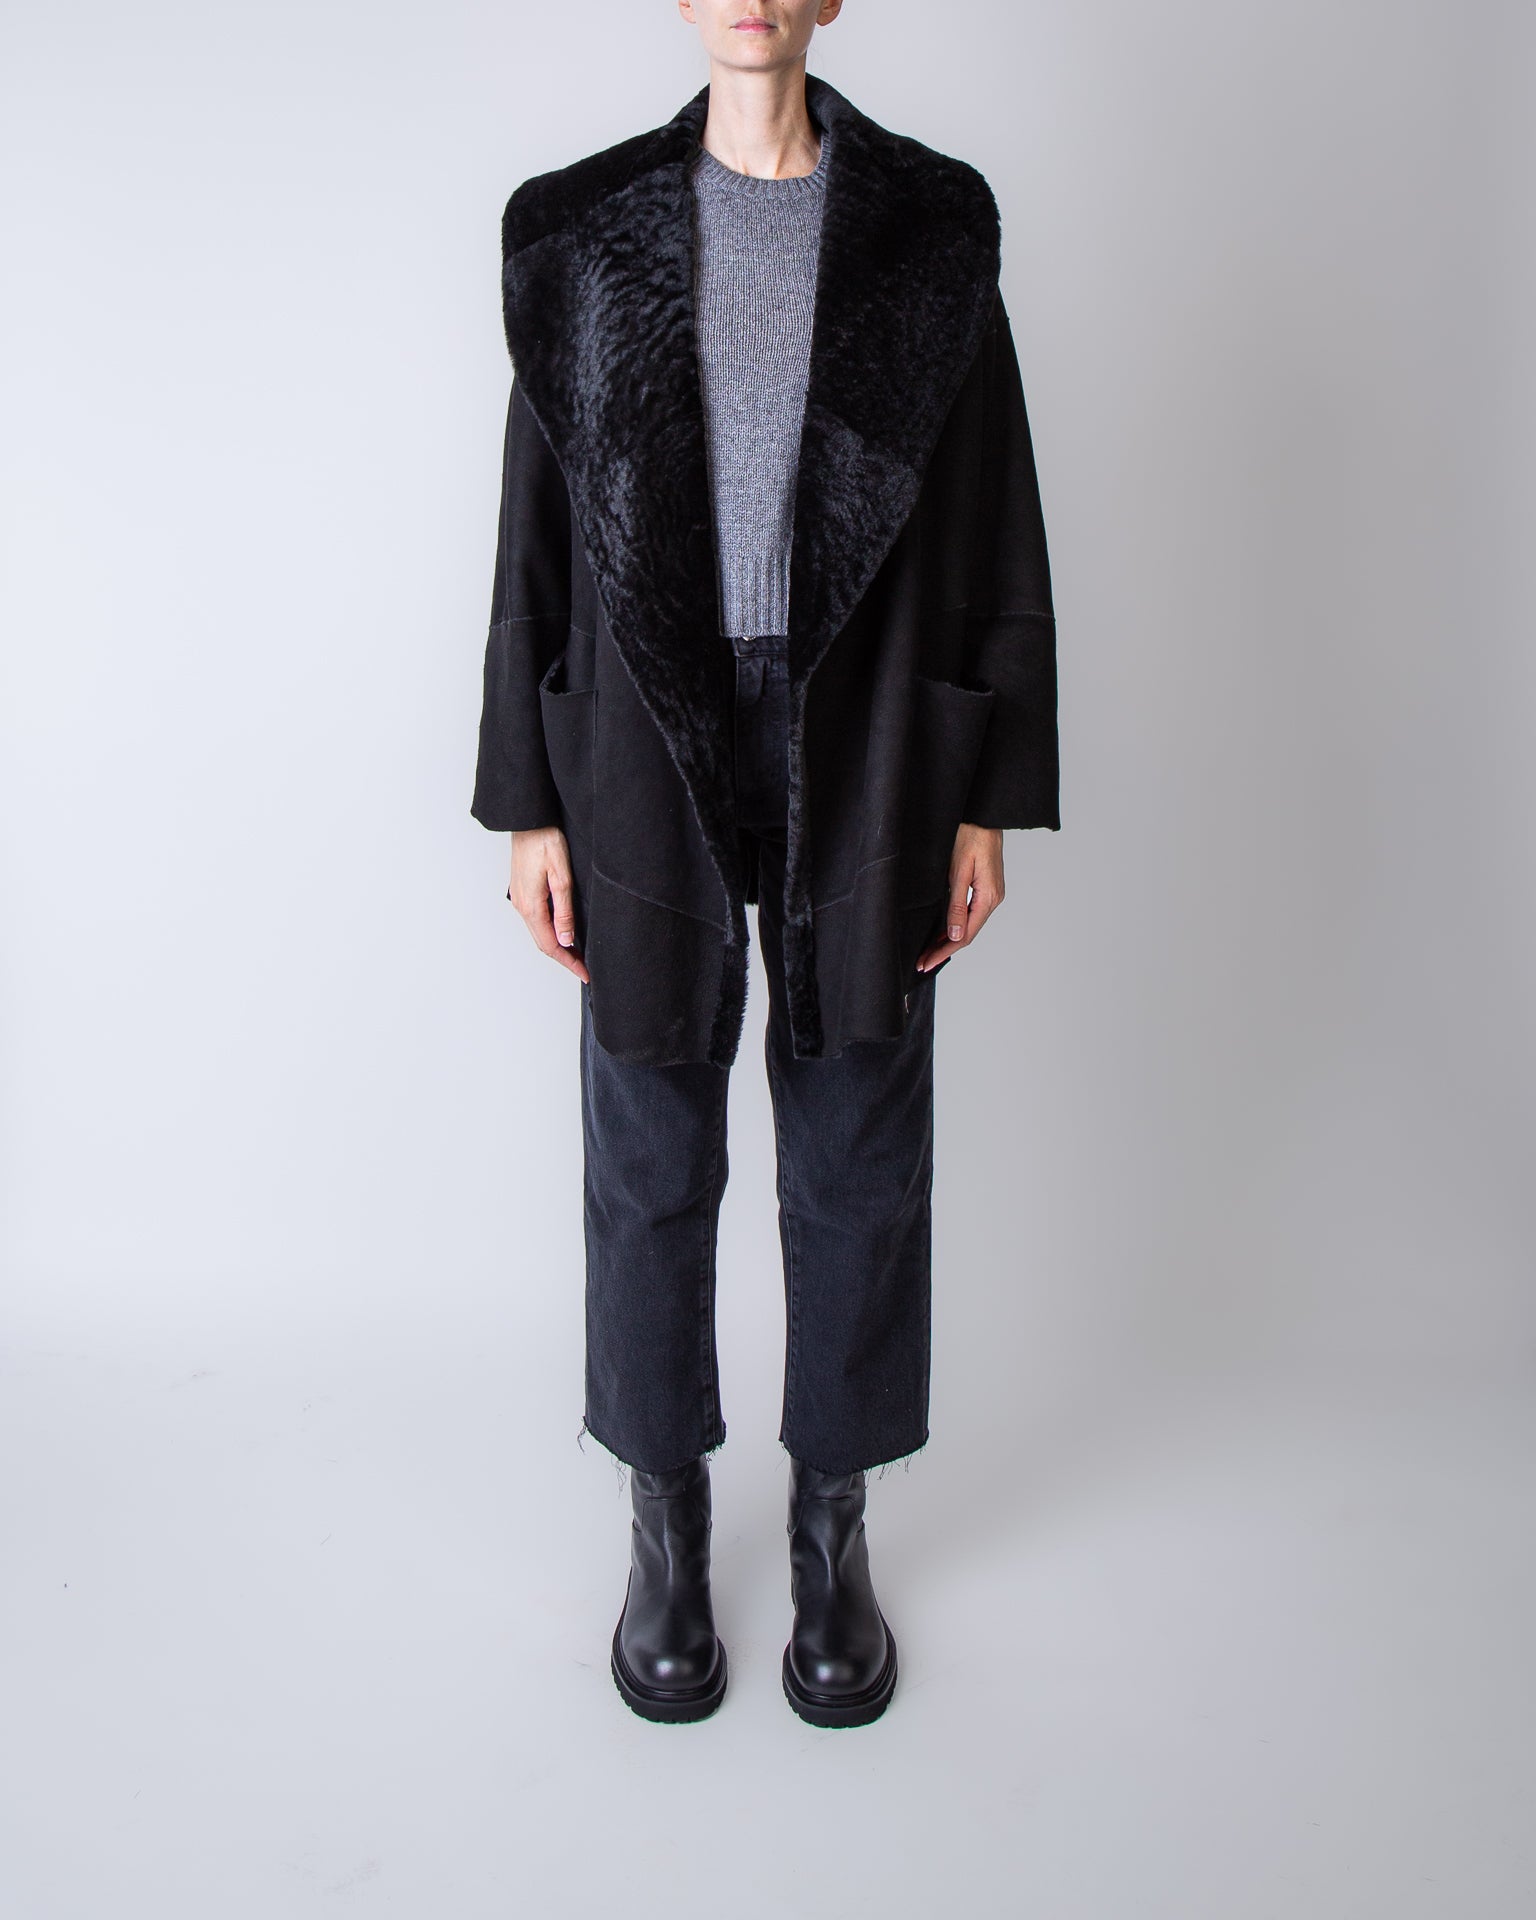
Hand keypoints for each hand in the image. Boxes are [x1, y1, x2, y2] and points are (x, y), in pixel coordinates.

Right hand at [507, 827, 589, 981]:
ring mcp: (520, 898)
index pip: (551, 945)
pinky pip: (536, 919)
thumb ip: (564, 910)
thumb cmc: (546, 840)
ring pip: (539, 932)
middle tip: (585, 968)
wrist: (530, 819)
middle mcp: (521, 905)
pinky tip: (563, 932)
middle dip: (564, 958)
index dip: (569, 962)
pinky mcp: (523, 890)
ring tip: (577, 954)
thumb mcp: (561, 877)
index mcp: (531, 905)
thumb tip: (566, 939)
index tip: (585, 973)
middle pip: (543, 942)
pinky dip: (550, 932)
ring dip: (557, 946)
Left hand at [915, 823, 1004, 971]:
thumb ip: (956, 904)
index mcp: (988, 897)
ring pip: (969, 925)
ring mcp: (991, 894)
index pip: (965, 935)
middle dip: (944, 950)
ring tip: (930, 952)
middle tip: (923, 962)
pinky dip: (955, 925)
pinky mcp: (985, 888)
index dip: (944, 951)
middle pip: (967, 933)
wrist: (983, 815)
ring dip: (949, 940)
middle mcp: (993, 899)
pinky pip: (970, 914)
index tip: (927, 962)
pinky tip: (943, 932)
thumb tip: (953, 935)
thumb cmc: (971, 836)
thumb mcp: (959, 871)